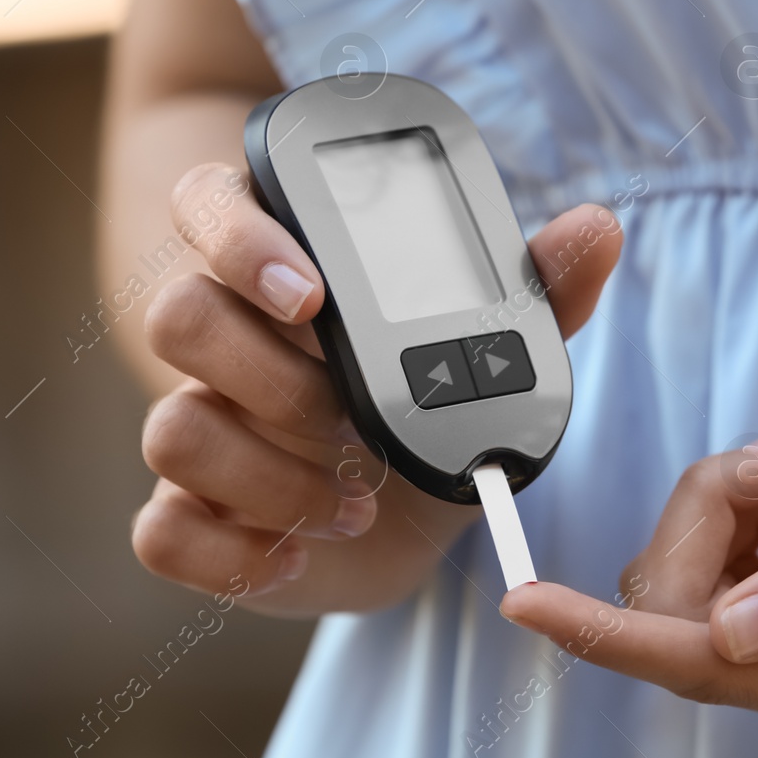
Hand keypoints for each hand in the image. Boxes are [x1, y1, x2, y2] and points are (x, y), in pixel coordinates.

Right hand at [132, 162, 621, 615]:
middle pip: (178, 316)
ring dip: (268, 476)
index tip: (310, 293)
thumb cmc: (431, 401)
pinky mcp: (192, 511)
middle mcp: (223, 339)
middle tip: (353, 422)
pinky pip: (160, 531)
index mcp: (280, 267)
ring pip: (171, 429)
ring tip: (356, 501)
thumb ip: (534, 285)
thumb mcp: (490, 344)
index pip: (208, 204)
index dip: (238, 239)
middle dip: (274, 379)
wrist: (405, 515)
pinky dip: (230, 553)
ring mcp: (199, 424)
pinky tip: (297, 553)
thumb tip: (597, 227)